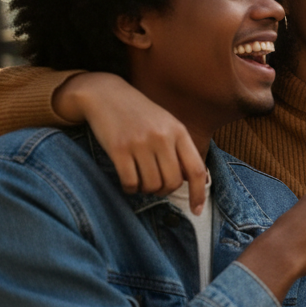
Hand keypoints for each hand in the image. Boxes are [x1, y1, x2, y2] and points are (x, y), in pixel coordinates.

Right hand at [53, 72, 206, 212]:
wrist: (106, 94)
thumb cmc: (140, 114)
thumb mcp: (167, 124)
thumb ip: (180, 149)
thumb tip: (193, 181)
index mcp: (179, 131)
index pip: (196, 170)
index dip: (199, 194)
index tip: (197, 211)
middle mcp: (162, 137)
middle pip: (172, 182)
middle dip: (164, 191)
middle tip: (156, 186)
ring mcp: (140, 143)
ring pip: (151, 185)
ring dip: (146, 190)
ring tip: (141, 180)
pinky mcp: (118, 149)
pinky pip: (130, 182)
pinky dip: (130, 189)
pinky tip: (128, 182)